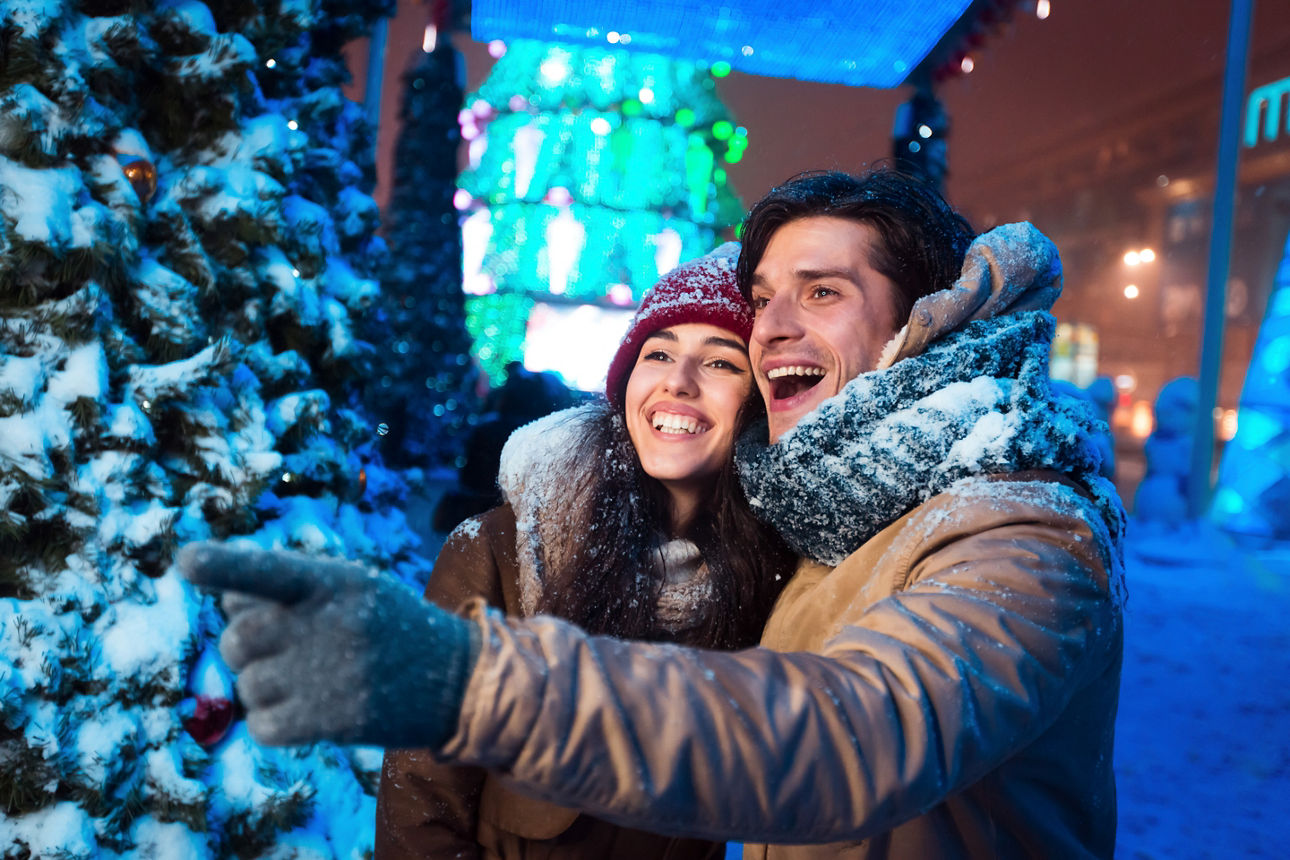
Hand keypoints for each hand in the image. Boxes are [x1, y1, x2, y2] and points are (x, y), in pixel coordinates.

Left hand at [176, 542, 479, 748]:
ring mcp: (332, 674)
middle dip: (242, 646)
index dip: (225, 565)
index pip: (269, 570)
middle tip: (276, 648)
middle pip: (237, 637)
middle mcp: (331, 624)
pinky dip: (273, 722)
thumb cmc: (392, 628)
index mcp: (335, 582)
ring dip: (262, 687)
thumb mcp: (356, 589)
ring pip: (247, 686)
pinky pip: (263, 726)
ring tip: (305, 680)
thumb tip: (225, 597)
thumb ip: (293, 587)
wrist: (457, 679)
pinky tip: (305, 710)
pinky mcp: (335, 720)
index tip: (185, 561)